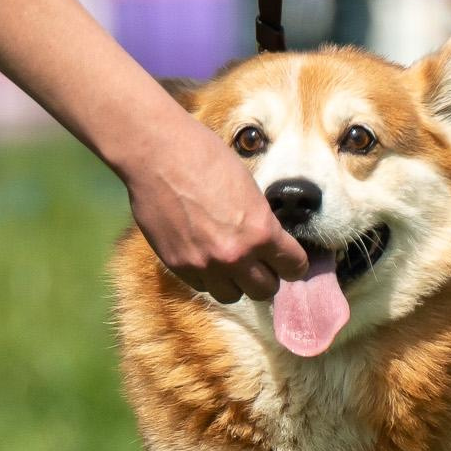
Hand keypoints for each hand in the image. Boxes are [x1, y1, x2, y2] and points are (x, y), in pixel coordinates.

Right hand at [124, 113, 307, 302]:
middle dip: (266, 276)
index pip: (293, 267)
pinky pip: (202, 286)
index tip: (288, 260)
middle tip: (260, 263)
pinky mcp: (178, 266)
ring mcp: (204, 264)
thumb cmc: (205, 157)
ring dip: (235, 282)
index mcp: (260, 231)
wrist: (156, 154)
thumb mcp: (249, 187)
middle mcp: (235, 255)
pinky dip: (207, 276)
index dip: (293, 263)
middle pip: (265, 290)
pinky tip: (204, 255)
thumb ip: (260, 221)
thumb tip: (269, 241)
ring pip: (232, 295)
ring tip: (230, 263)